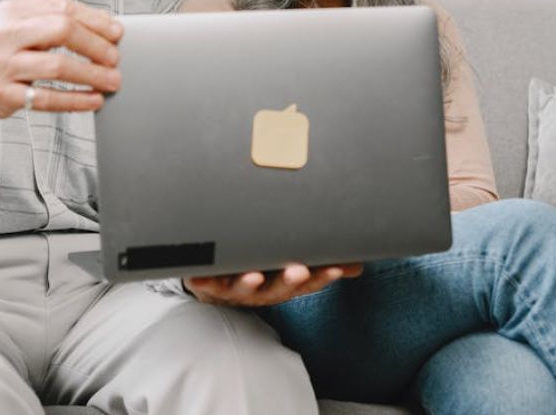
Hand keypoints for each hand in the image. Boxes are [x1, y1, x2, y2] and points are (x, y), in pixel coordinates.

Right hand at [0, 0, 122, 133]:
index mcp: (11, 11)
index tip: (117, 32)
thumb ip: (52, 24)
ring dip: (92, 74)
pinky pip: (47, 98)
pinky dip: (76, 100)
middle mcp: (4, 34)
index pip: (62, 8)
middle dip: (95, 45)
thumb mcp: (17, 30)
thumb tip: (105, 27)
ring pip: (57, 66)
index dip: (95, 20)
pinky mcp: (1, 93)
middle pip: (61, 30)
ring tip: (112, 81)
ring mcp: (1, 64)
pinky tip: (94, 100)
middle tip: (115, 58)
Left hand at [184, 263, 363, 306]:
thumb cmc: (258, 271)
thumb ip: (321, 264)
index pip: (307, 284)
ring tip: (253, 276)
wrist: (213, 285)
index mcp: (282, 285)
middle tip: (299, 270)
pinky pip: (204, 284)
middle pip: (277, 289)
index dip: (321, 277)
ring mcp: (234, 290)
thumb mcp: (290, 269)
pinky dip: (201, 281)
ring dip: (248, 284)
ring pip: (242, 289)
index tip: (333, 267)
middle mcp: (261, 291)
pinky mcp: (207, 285)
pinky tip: (198, 278)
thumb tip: (357, 266)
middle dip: (288, 281)